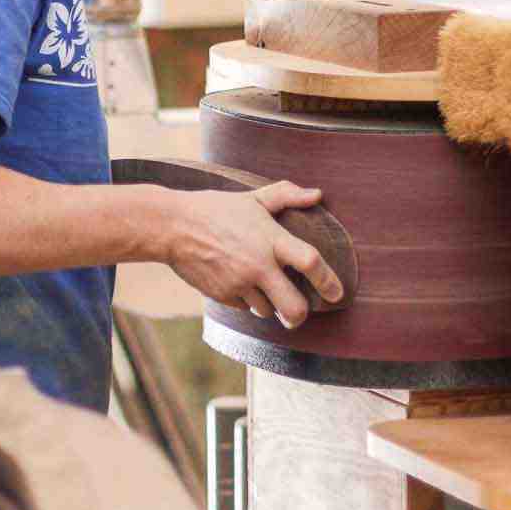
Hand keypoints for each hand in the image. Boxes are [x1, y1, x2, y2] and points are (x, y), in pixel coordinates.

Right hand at [165, 181, 343, 328]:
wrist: (173, 226)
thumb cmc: (216, 209)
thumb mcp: (252, 198)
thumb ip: (286, 195)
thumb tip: (317, 194)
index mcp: (270, 239)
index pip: (310, 262)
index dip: (328, 280)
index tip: (337, 292)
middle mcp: (258, 265)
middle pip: (294, 307)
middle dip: (301, 315)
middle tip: (300, 311)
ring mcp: (239, 283)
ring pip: (268, 311)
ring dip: (270, 305)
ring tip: (262, 287)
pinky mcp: (223, 295)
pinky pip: (244, 308)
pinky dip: (247, 301)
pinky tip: (238, 282)